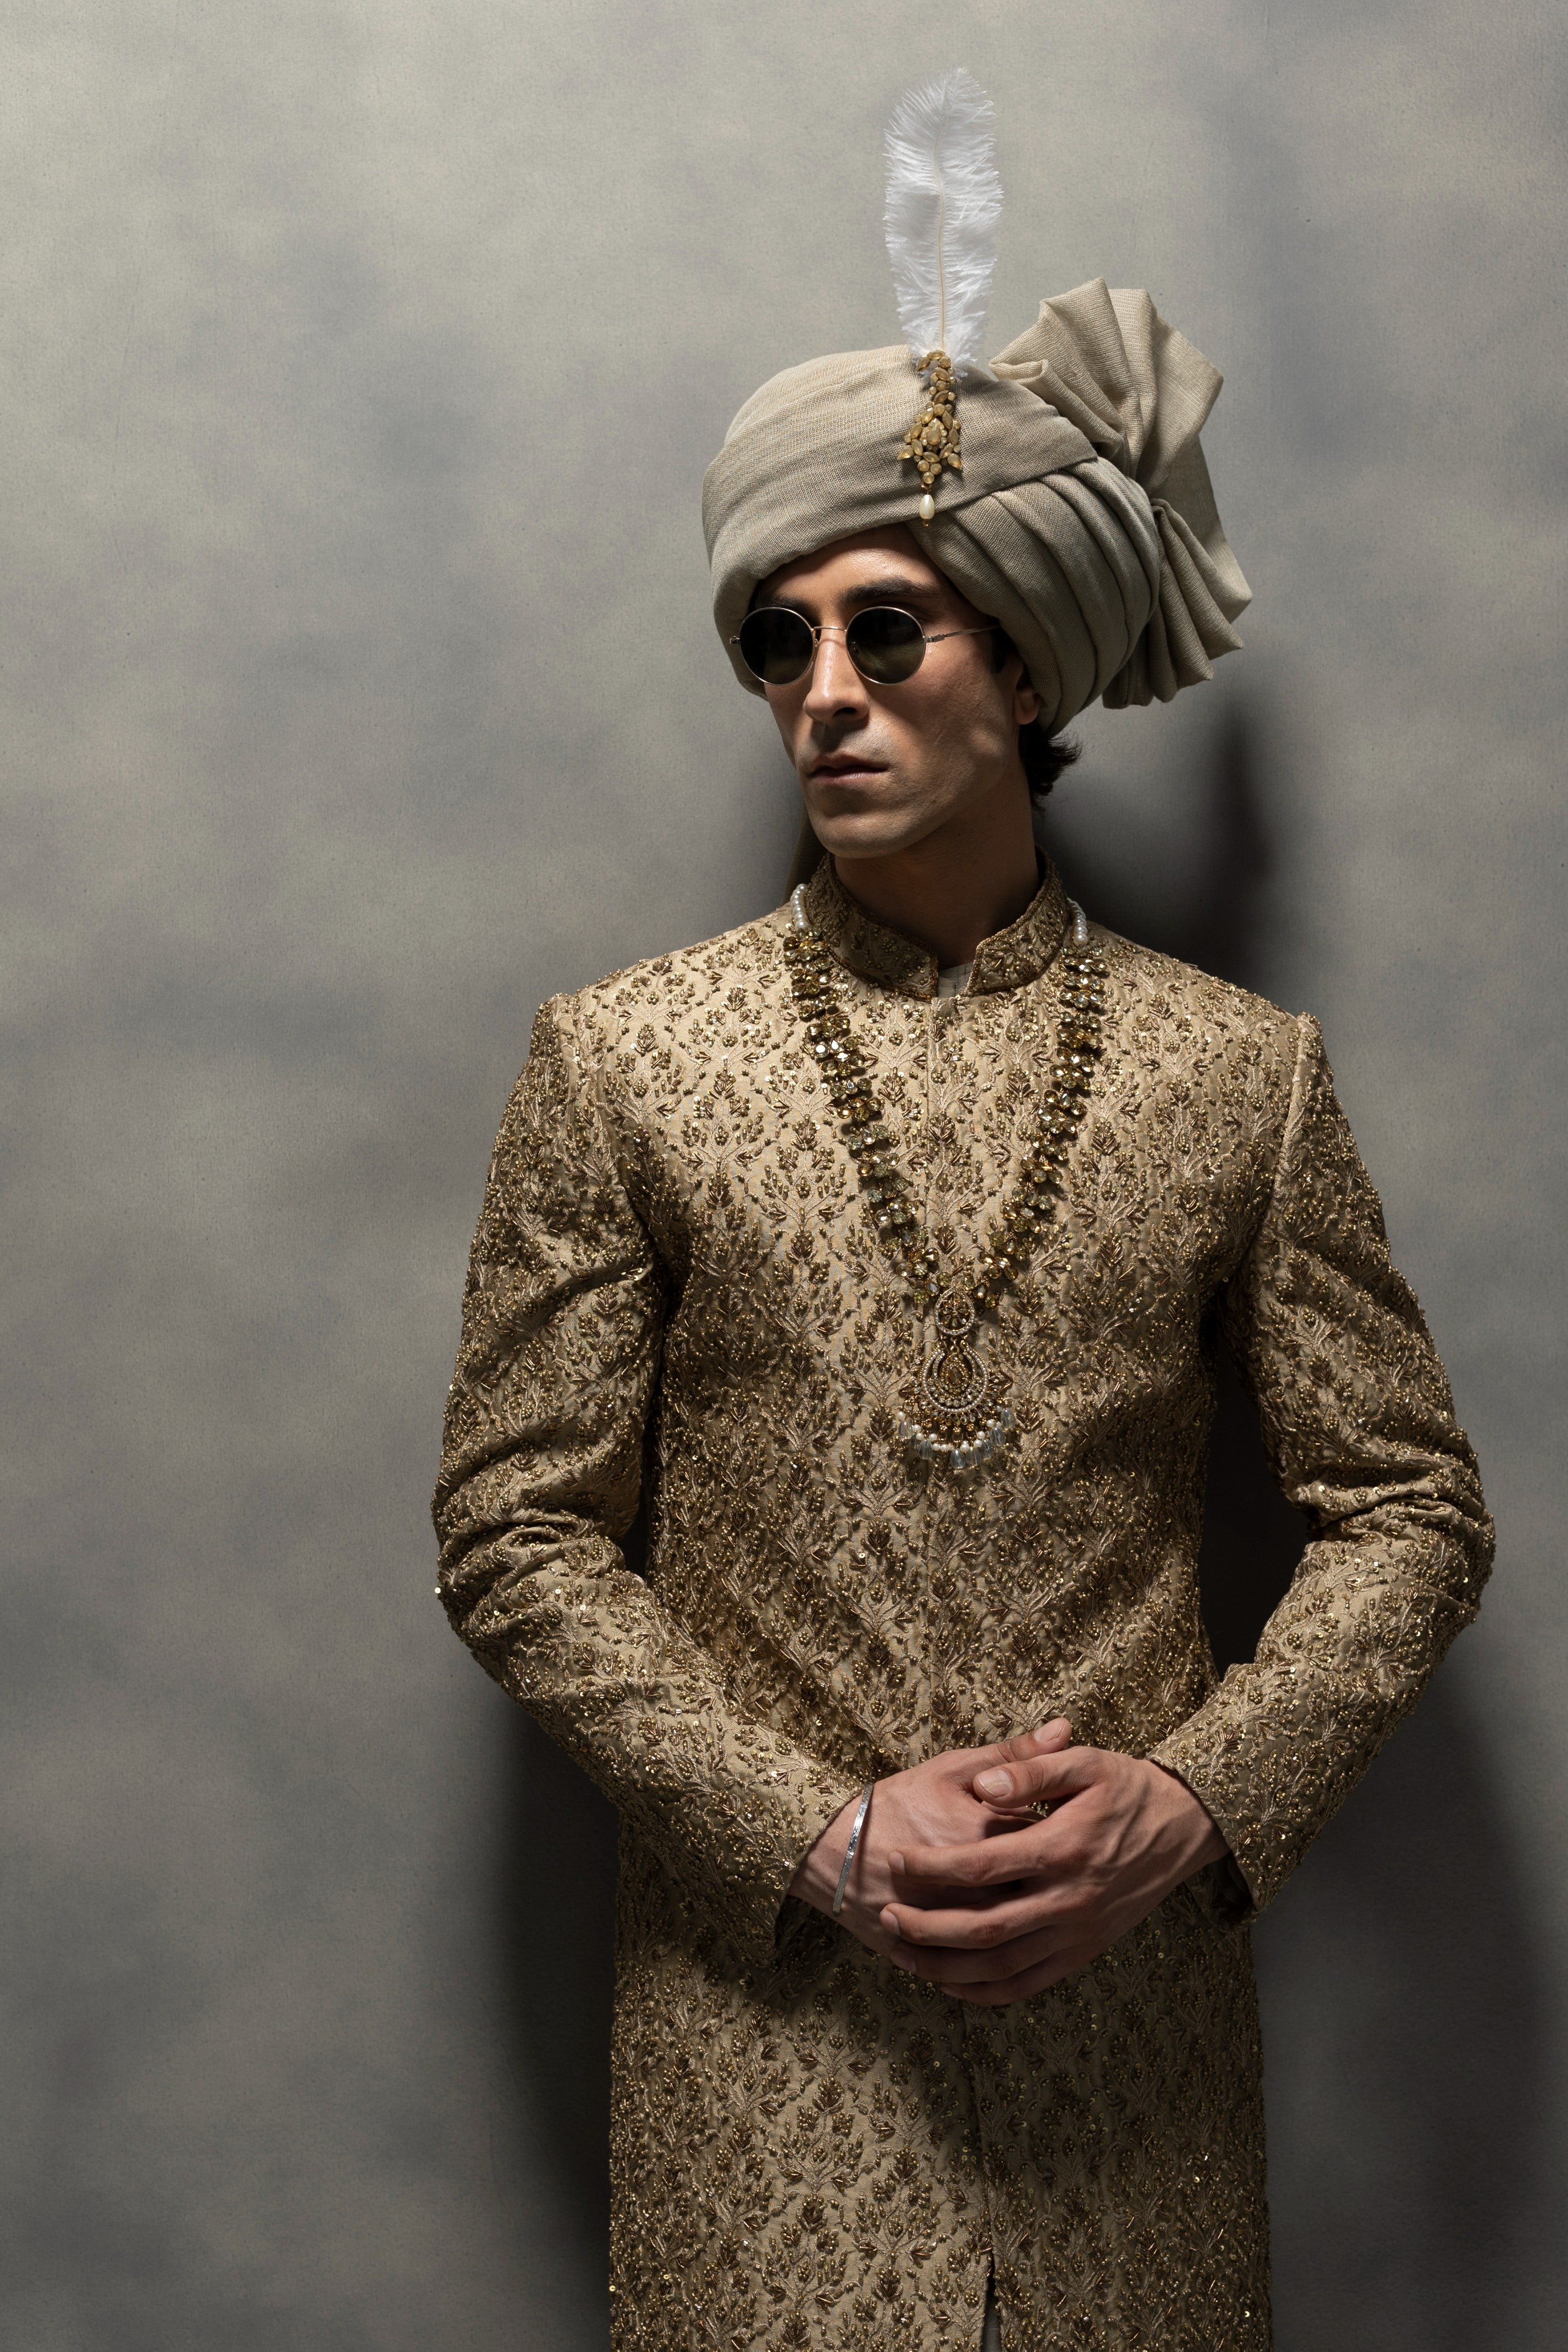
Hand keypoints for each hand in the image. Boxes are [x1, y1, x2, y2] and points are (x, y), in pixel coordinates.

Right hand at [789, 1722, 1074, 1958]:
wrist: (830, 1844)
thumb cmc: (897, 1801)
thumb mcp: (953, 1769)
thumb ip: (1014, 1754)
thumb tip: (1066, 1727)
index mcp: (986, 1837)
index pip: (1050, 1844)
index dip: (1058, 1839)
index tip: (1055, 1833)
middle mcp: (973, 1887)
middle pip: (1037, 1896)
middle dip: (1046, 1886)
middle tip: (1044, 1872)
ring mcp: (951, 1926)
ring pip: (1009, 1939)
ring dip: (1026, 1927)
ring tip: (1022, 1905)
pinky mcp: (932, 1953)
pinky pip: (975, 1972)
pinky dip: (993, 1964)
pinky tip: (1003, 1945)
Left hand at [877, 1743, 1227, 2005]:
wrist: (1184, 1827)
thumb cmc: (1128, 1788)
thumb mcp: (1085, 1763)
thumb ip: (1030, 1771)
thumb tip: (983, 1785)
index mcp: (1066, 1848)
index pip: (984, 1865)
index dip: (935, 1867)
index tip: (899, 1859)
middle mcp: (1071, 1899)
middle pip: (985, 1929)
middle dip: (928, 1928)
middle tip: (888, 1915)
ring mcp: (1079, 1932)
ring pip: (1003, 1967)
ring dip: (948, 1967)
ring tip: (904, 1953)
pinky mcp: (1084, 1951)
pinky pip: (1030, 1985)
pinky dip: (987, 1992)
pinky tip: (953, 1983)